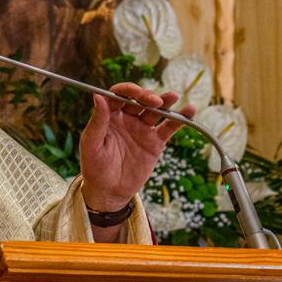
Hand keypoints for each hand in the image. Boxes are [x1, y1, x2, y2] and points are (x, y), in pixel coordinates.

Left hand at [79, 82, 193, 211]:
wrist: (109, 191)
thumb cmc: (94, 167)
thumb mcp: (91, 144)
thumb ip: (97, 121)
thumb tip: (97, 96)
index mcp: (109, 116)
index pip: (119, 95)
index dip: (127, 90)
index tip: (135, 92)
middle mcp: (127, 118)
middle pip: (139, 100)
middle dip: (148, 96)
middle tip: (155, 101)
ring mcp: (142, 129)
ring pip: (155, 110)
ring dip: (165, 101)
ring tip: (172, 96)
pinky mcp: (155, 142)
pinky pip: (169, 127)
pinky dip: (180, 119)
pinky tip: (190, 110)